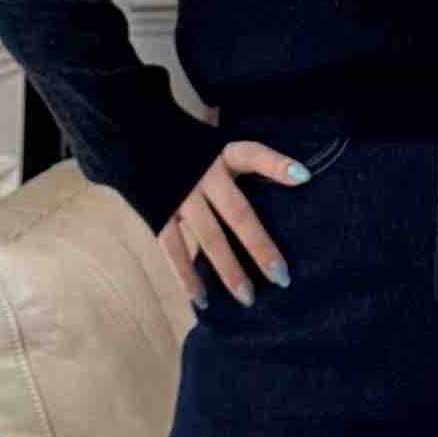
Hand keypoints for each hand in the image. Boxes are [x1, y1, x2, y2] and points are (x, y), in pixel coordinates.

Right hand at [161, 139, 304, 309]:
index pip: (252, 155)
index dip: (277, 165)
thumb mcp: (215, 142)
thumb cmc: (187, 143)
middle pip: (238, 214)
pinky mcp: (158, 213)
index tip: (303, 177)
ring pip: (209, 238)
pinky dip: (186, 277)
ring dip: (228, 270)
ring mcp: (180, 197)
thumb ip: (244, 158)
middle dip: (260, 247)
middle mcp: (203, 176)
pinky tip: (201, 300)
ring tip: (247, 298)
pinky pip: (174, 249)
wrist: (133, 136)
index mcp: (220, 154)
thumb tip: (293, 175)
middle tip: (281, 278)